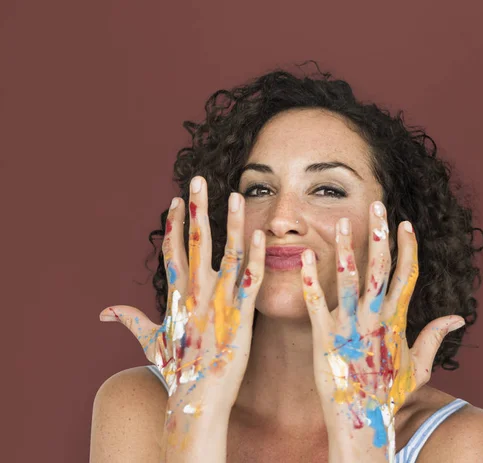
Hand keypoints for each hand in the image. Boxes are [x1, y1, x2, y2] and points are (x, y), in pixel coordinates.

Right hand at [99, 176, 264, 421]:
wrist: (197, 397)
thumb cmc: (176, 369)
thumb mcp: (151, 341)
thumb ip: (130, 320)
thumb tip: (103, 312)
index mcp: (176, 295)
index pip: (173, 250)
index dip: (174, 224)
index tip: (176, 200)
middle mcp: (196, 291)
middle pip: (196, 242)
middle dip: (196, 209)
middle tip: (197, 179)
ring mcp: (219, 300)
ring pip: (227, 253)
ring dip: (231, 222)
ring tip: (235, 195)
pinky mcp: (242, 313)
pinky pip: (250, 279)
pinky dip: (255, 256)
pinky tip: (259, 233)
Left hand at [300, 201, 464, 459]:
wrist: (362, 421)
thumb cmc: (389, 392)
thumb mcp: (420, 366)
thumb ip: (435, 336)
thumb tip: (457, 316)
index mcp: (397, 321)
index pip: (407, 275)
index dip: (407, 247)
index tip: (404, 222)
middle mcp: (376, 319)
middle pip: (381, 269)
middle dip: (380, 235)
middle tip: (377, 205)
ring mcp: (350, 327)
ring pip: (350, 280)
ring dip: (347, 249)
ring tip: (343, 222)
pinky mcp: (324, 337)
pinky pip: (317, 303)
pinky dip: (311, 278)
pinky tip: (305, 255)